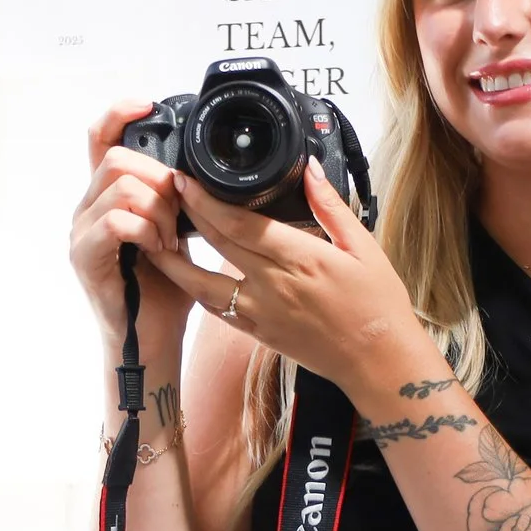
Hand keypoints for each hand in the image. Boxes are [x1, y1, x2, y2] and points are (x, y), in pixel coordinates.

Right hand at [70, 97, 194, 347]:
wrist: (153, 337)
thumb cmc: (165, 290)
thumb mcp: (176, 232)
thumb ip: (176, 201)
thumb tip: (197, 173)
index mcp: (107, 197)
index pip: (99, 138)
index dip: (119, 114)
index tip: (147, 105)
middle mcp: (87, 208)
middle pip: (116, 158)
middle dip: (158, 178)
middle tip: (179, 215)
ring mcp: (81, 232)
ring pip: (120, 186)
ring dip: (158, 208)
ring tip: (171, 239)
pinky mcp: (84, 257)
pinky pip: (116, 221)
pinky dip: (147, 230)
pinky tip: (160, 250)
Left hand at [147, 160, 436, 406]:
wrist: (378, 361)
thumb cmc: (378, 304)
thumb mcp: (364, 247)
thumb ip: (331, 206)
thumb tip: (309, 169)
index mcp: (302, 258)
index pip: (240, 224)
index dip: (205, 201)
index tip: (185, 180)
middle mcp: (275, 285)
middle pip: (216, 245)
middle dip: (187, 215)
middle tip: (165, 191)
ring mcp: (262, 312)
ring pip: (203, 283)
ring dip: (174, 260)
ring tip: (153, 236)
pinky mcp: (258, 333)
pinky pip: (216, 309)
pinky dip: (194, 289)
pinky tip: (182, 273)